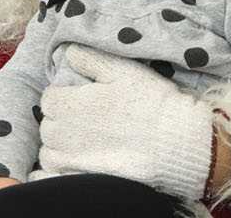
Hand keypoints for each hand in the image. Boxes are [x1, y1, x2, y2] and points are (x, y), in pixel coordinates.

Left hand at [39, 45, 212, 199]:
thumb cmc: (154, 104)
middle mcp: (63, 132)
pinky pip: (56, 173)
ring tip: (86, 142)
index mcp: (69, 103)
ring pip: (49, 149)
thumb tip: (68, 52)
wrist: (181, 144)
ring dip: (61, 145)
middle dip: (63, 120)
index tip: (83, 100)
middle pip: (49, 123)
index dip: (65, 97)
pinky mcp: (81, 178)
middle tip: (89, 121)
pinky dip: (62, 167)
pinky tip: (81, 162)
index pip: (49, 98)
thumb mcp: (124, 71)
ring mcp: (71, 158)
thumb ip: (90, 60)